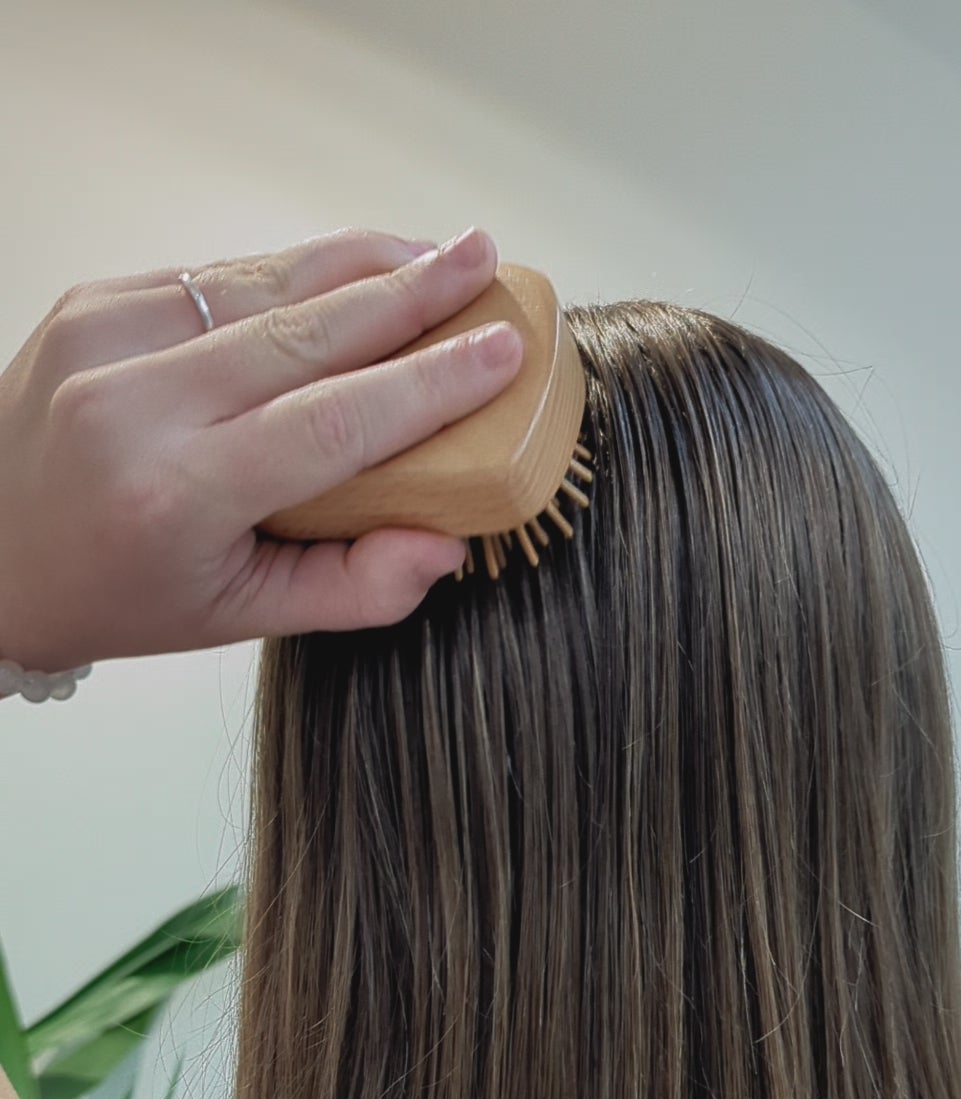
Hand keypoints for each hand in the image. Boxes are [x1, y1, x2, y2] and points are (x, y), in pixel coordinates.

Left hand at [0, 226, 522, 672]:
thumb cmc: (114, 590)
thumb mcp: (235, 617)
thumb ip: (350, 589)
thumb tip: (447, 544)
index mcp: (174, 496)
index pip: (330, 425)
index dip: (427, 386)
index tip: (500, 352)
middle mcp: (135, 406)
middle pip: (306, 332)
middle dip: (410, 292)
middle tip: (485, 260)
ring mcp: (107, 340)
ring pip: (263, 284)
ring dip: (359, 264)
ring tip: (436, 253)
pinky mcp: (95, 301)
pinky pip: (216, 276)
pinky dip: (290, 274)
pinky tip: (348, 274)